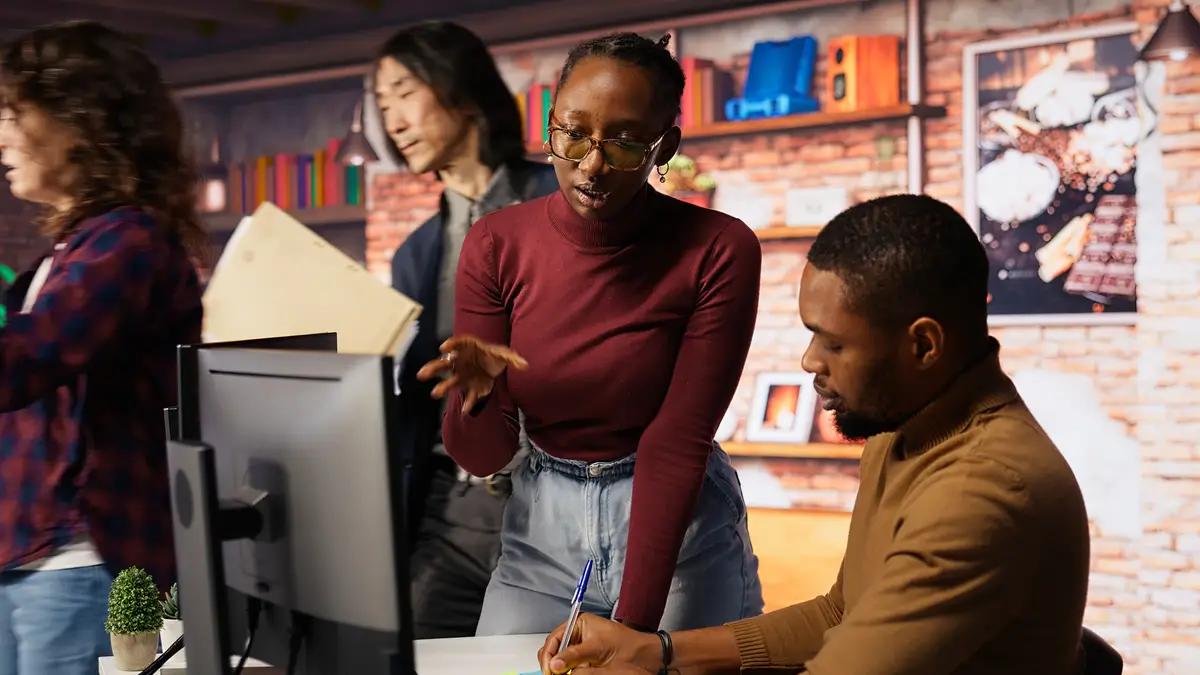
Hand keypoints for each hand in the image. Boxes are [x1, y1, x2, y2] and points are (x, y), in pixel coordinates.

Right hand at [415, 335, 527, 412]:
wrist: (493, 367)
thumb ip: (513, 359)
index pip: (458, 344)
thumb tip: (525, 365)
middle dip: (434, 368)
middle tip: (423, 374)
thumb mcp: (505, 355)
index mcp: (468, 348)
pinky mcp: (470, 388)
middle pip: (445, 364)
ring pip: (451, 382)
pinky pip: (468, 396)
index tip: (444, 348)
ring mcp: (463, 376)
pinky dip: (468, 403)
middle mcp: (461, 362)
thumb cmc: (493, 356)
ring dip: (443, 387)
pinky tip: (466, 410)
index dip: (451, 345)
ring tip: (434, 393)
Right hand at [538, 613, 661, 674]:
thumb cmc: (627, 646)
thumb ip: (575, 656)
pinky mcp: (584, 661)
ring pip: (559, 660)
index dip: (549, 654)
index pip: (555, 638)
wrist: (645, 656)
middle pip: (554, 649)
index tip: (549, 669)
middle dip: (551, 663)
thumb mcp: (598, 649)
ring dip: (558, 669)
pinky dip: (566, 672)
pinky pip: (569, 667)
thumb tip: (554, 663)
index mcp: (579, 624)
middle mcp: (577, 634)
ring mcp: (580, 648)